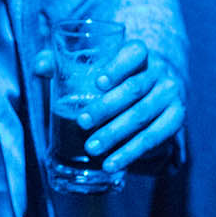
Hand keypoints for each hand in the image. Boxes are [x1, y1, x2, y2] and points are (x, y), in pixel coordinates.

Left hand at [35, 40, 182, 172]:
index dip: (116, 66)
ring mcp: (170, 95)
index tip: (96, 81)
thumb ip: (65, 62)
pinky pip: (155, 137)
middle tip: (81, 122)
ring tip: (91, 148)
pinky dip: (132, 152)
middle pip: (134, 88)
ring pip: (143, 115)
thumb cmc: (116, 76)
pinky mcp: (176, 118)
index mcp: (140, 53)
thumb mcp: (95, 65)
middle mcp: (160, 71)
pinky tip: (112, 164)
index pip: (133, 53)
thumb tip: (39, 66)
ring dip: (116, 134)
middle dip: (106, 107)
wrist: (157, 90)